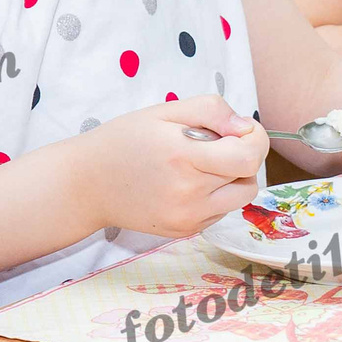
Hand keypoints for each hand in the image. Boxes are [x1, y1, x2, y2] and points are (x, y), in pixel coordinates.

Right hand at [76, 96, 266, 237]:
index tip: (240, 128)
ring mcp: (188, 217)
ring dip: (234, 178)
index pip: (248, 156)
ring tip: (204, 165)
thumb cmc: (122, 141)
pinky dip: (216, 195)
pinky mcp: (185, 231)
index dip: (255, 138)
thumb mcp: (163, 111)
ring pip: (241, 198)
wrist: (86, 185)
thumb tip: (244, 126)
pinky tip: (188, 183)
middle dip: (243, 155)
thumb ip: (210, 110)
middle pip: (249, 177)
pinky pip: (221, 212)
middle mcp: (189, 194)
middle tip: (216, 143)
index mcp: (184, 157)